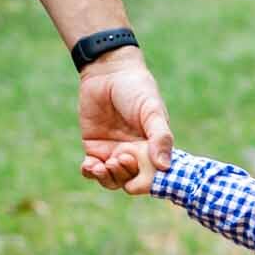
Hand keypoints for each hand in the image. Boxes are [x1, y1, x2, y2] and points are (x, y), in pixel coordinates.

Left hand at [78, 46, 172, 190]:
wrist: (108, 72)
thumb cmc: (137, 89)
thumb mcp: (152, 111)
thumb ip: (160, 137)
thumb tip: (165, 167)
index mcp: (154, 149)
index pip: (154, 176)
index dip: (148, 182)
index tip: (142, 178)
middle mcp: (135, 155)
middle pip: (131, 180)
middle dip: (124, 175)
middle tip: (119, 159)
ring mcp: (114, 153)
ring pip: (111, 179)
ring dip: (107, 178)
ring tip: (102, 166)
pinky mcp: (94, 148)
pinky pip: (92, 169)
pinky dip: (90, 172)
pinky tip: (89, 165)